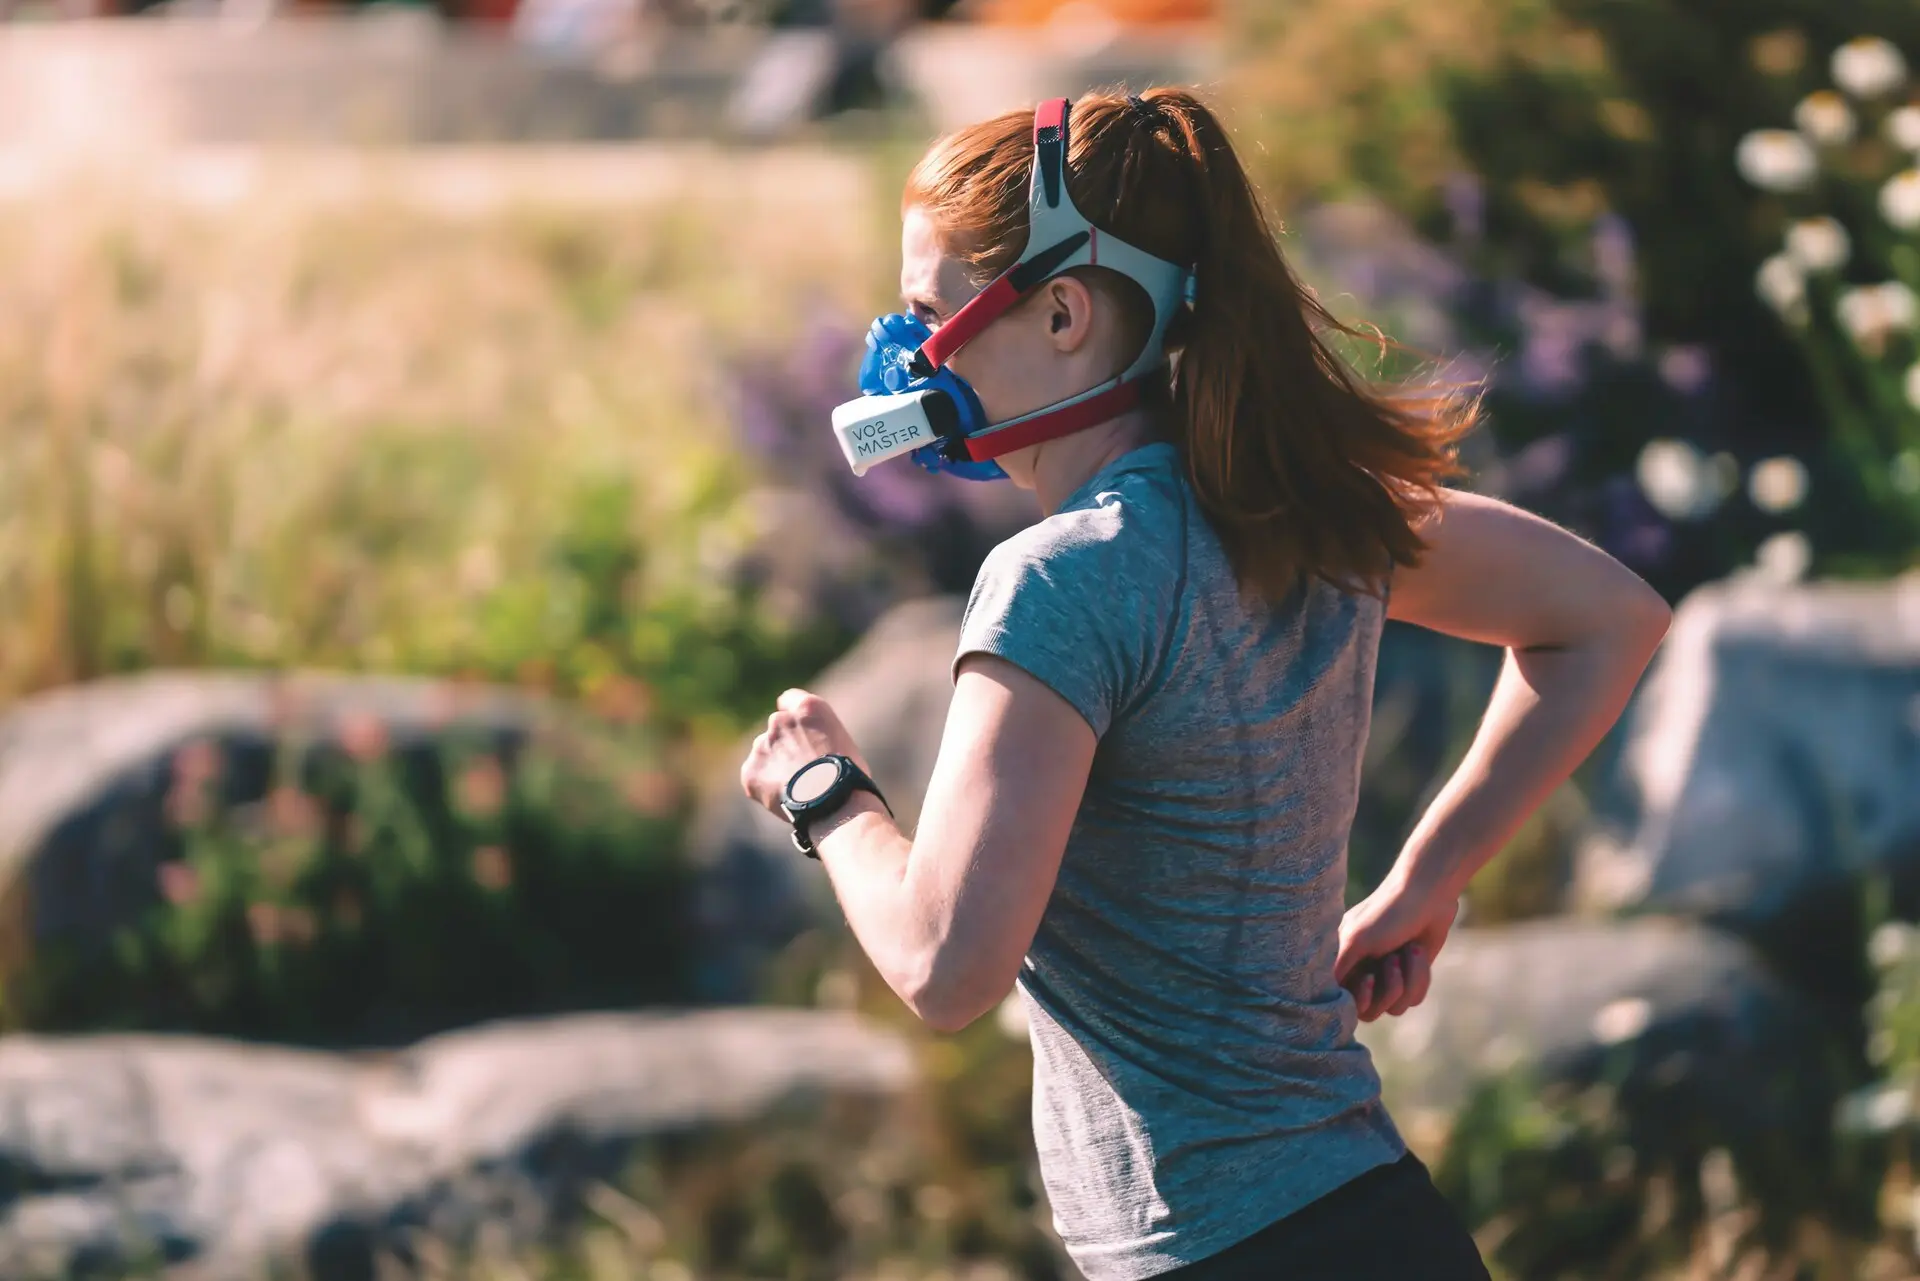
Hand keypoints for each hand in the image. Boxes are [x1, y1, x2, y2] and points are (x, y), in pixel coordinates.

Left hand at [740, 689, 865, 816]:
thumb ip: (818, 735)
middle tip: (801, 769)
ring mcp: (761, 745)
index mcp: (808, 708)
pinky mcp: (750, 771)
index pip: (790, 700)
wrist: (832, 801)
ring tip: (796, 789)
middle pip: (777, 730)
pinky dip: (765, 787)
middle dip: (785, 745)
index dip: (793, 717)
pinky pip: (755, 778)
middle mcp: (780, 720)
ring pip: (765, 754)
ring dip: (775, 766)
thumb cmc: (847, 775)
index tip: (796, 729)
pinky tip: (785, 799)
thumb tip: (810, 749)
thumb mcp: (842, 742)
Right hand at [1336, 872, 1462, 1021]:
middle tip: (1392, 959)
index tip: (1370, 977)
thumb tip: (1325, 993)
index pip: (1343, 1002)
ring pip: (1395, 1007)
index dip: (1359, 998)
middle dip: (1388, 988)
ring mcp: (1387, 978)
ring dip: (1408, 979)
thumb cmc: (1387, 914)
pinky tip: (1418, 952)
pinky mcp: (1411, 978)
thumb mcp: (1356, 940)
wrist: (1427, 897)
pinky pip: (1414, 998)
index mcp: (1342, 962)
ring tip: (1409, 950)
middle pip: (1370, 1012)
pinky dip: (1420, 977)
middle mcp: (1362, 973)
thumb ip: (1338, 968)